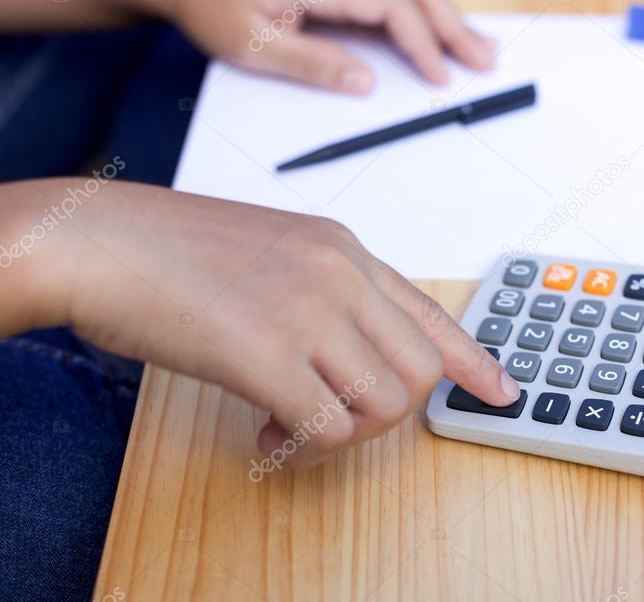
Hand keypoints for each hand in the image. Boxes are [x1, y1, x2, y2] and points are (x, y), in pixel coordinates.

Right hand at [2, 180, 518, 466]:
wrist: (100, 240)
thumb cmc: (175, 249)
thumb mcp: (275, 251)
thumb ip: (328, 292)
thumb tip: (357, 355)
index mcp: (345, 249)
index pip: (433, 314)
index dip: (475, 360)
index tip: (500, 390)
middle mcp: (340, 274)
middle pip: (421, 370)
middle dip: (390, 411)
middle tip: (338, 415)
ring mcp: (307, 311)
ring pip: (387, 403)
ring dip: (349, 430)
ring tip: (294, 420)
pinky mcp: (267, 354)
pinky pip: (329, 427)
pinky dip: (305, 445)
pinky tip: (266, 428)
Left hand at [161, 0, 495, 92]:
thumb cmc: (216, 11)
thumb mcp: (254, 47)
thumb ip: (312, 64)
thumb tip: (364, 82)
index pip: (391, 6)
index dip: (422, 42)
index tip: (440, 76)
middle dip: (454, 25)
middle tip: (484, 61)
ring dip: (448, 16)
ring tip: (477, 47)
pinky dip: (426, 13)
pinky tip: (441, 33)